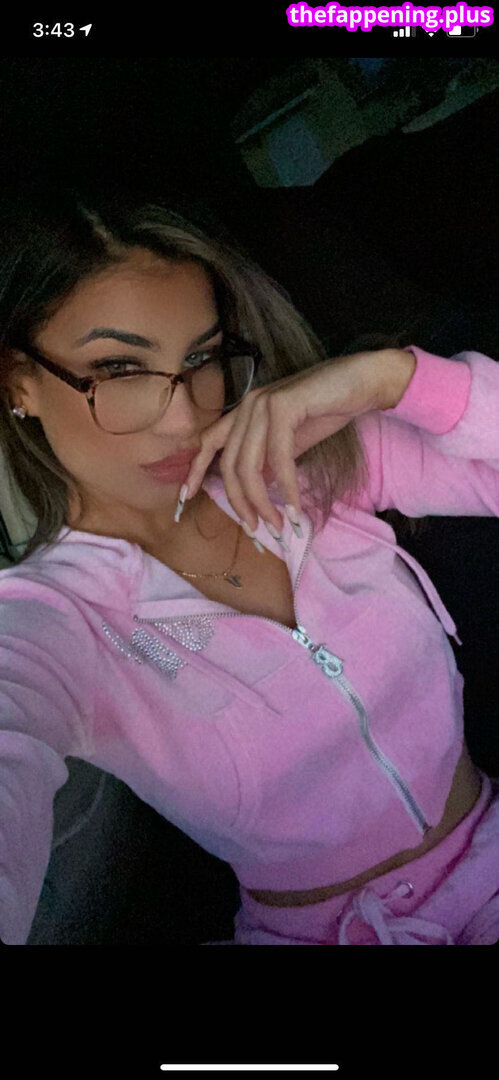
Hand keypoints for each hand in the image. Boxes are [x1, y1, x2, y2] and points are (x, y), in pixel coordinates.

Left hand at [182, 348, 399, 535]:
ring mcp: (263, 403)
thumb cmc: (329, 409)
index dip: (195, 471)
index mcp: (244, 411)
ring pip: (250, 466)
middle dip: (241, 503)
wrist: (363, 381)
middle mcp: (248, 405)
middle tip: (257, 529)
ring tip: (279, 525)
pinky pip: (279, 459)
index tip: (185, 499)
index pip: (209, 442)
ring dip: (263, 503)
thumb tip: (254, 490)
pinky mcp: (283, 406)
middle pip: (230, 465)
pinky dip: (288, 488)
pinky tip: (296, 510)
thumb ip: (268, 460)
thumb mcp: (290, 441)